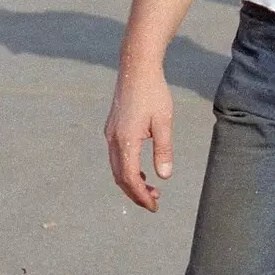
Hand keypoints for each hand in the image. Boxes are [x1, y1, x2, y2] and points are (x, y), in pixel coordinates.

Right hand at [105, 66, 173, 210]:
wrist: (136, 68)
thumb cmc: (153, 93)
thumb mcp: (164, 121)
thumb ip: (164, 150)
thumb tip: (164, 176)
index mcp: (126, 140)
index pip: (130, 178)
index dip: (141, 195)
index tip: (154, 206)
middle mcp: (113, 139)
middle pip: (120, 177)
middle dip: (136, 193)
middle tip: (154, 204)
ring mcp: (110, 134)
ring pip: (117, 168)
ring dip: (132, 182)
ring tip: (151, 190)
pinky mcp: (112, 129)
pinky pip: (117, 157)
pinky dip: (127, 170)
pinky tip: (143, 172)